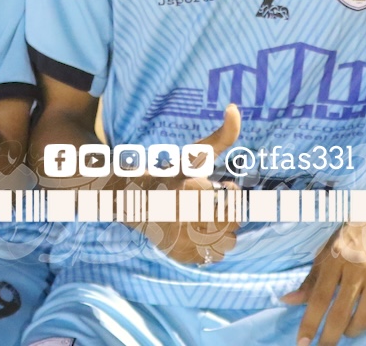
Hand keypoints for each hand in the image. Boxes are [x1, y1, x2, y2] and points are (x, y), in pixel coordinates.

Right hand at [133, 103, 241, 264]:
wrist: (131, 199)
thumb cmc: (169, 173)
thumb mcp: (194, 153)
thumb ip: (222, 135)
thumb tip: (234, 107)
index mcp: (189, 189)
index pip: (232, 200)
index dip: (231, 193)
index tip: (224, 186)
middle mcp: (182, 215)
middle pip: (232, 223)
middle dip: (229, 212)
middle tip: (218, 203)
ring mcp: (178, 237)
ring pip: (226, 244)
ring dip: (224, 231)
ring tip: (212, 218)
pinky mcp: (177, 254)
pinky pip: (211, 258)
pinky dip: (211, 247)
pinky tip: (202, 233)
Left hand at [281, 221, 365, 345]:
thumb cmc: (355, 234)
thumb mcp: (329, 250)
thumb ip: (311, 279)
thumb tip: (287, 301)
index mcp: (336, 257)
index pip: (319, 297)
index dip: (309, 323)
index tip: (302, 343)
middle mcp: (359, 267)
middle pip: (340, 314)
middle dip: (329, 338)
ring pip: (363, 320)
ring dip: (351, 332)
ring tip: (346, 329)